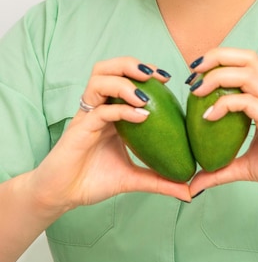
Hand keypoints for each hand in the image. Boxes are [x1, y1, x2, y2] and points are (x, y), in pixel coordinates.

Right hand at [29, 57, 190, 215]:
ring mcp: (88, 115)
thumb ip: (159, 181)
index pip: (123, 77)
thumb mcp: (132, 178)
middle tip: (155, 75)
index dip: (144, 70)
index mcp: (110, 110)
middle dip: (131, 64)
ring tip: (145, 94)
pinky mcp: (80, 128)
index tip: (167, 78)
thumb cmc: (93, 180)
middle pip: (108, 68)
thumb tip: (189, 192)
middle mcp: (98, 107)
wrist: (63, 196)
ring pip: (99, 80)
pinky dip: (120, 109)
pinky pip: (100, 110)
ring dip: (123, 81)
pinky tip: (141, 116)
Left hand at [188, 48, 257, 199]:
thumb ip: (219, 171)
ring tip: (196, 89)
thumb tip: (193, 185)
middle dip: (217, 56)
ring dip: (218, 75)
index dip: (217, 62)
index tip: (194, 76)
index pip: (241, 64)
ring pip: (247, 72)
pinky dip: (225, 104)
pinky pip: (247, 101)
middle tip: (193, 70)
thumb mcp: (245, 168)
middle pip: (246, 57)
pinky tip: (208, 116)